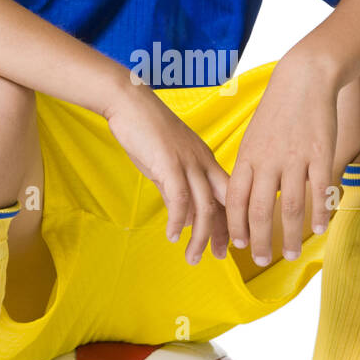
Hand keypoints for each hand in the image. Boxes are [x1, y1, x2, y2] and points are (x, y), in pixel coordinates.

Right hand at [105, 81, 230, 264]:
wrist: (129, 103)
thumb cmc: (146, 131)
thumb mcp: (167, 163)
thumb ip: (177, 189)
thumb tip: (185, 216)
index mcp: (206, 160)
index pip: (227, 196)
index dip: (229, 222)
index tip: (226, 245)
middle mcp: (203, 162)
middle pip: (225, 203)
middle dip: (225, 233)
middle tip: (219, 256)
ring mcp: (188, 163)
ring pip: (204, 207)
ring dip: (200, 237)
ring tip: (193, 257)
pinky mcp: (169, 164)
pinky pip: (180, 199)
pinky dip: (178, 221)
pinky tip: (173, 236)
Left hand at [226, 50, 340, 265]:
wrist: (303, 79)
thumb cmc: (277, 111)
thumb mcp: (253, 138)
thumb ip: (249, 169)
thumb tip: (243, 201)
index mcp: (248, 157)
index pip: (235, 200)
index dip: (236, 226)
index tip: (240, 246)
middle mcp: (268, 161)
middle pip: (259, 210)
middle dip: (260, 241)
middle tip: (263, 261)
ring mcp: (295, 158)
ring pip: (290, 207)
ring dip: (289, 236)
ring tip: (291, 254)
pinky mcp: (321, 154)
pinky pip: (319, 191)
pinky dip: (319, 213)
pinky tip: (320, 229)